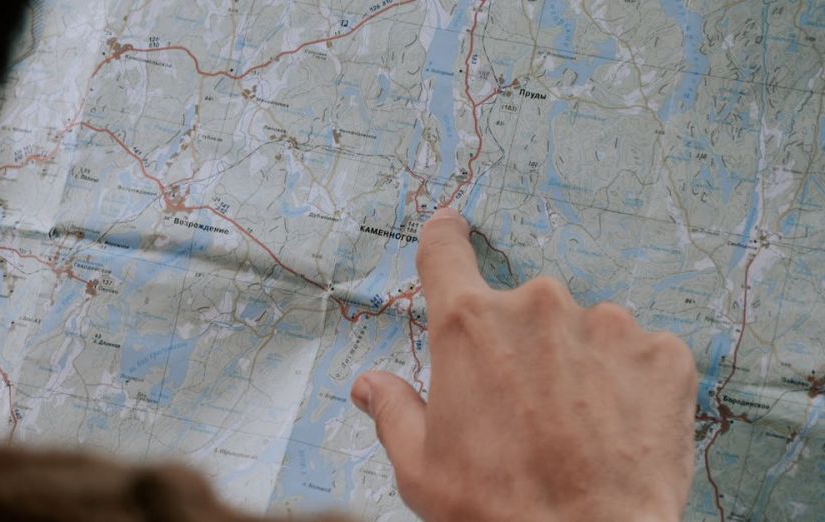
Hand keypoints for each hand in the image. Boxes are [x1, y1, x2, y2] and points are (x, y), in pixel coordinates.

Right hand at [350, 208, 697, 520]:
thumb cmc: (496, 510)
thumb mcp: (421, 468)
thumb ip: (393, 411)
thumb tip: (369, 385)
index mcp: (469, 326)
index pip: (445, 253)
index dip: (444, 239)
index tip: (450, 227)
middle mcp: (537, 308)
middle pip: (522, 309)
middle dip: (523, 348)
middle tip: (527, 410)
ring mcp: (606, 325)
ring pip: (585, 331)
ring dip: (579, 364)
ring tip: (578, 427)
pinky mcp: (663, 354)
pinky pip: (641, 354)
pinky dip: (631, 383)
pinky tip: (620, 428)